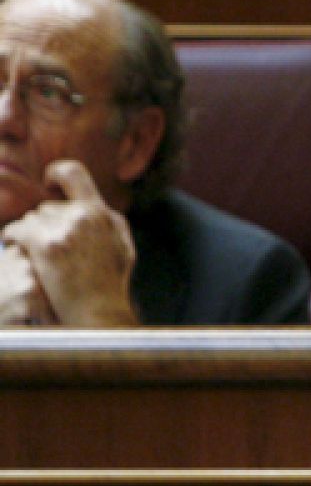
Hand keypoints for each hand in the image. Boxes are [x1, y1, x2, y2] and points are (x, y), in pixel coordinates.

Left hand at [2, 161, 136, 326]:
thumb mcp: (122, 248)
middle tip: (45, 247)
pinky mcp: (47, 243)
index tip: (48, 184)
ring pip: (30, 219)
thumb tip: (91, 207)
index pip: (73, 172)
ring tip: (35, 255)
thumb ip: (107, 223)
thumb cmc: (109, 288)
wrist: (100, 313)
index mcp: (104, 214)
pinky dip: (12, 239)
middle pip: (47, 207)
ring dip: (28, 235)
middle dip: (42, 226)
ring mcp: (66, 228)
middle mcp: (86, 216)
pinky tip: (16, 249)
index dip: (55, 173)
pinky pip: (16, 230)